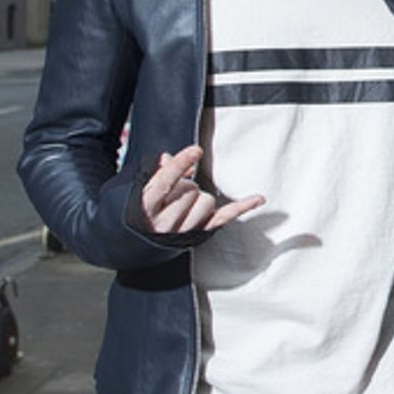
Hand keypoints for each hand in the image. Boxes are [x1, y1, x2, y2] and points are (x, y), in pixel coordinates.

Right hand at [141, 147, 264, 235]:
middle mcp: (163, 221)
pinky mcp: (198, 234)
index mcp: (146, 205)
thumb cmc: (139, 211)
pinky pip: (224, 218)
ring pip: (207, 202)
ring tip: (185, 205)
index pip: (165, 181)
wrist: (135, 243)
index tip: (196, 150)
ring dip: (199, 198)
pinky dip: (243, 207)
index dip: (181, 163)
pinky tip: (258, 199)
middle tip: (174, 193)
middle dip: (186, 186)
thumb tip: (170, 158)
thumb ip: (156, 171)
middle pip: (191, 190)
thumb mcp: (140, 188)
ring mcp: (182, 231)